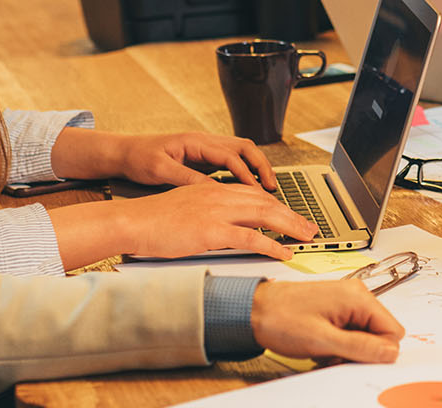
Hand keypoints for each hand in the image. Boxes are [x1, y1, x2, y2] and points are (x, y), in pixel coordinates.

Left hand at [48, 129, 276, 190]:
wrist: (123, 152)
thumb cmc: (138, 158)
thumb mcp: (161, 170)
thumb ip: (188, 179)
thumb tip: (213, 191)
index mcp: (196, 142)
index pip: (231, 155)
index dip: (247, 173)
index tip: (257, 191)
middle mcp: (204, 141)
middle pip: (245, 148)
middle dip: (261, 167)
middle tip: (272, 188)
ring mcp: (204, 149)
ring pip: (241, 153)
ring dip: (256, 169)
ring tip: (267, 188)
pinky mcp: (202, 158)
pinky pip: (231, 162)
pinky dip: (244, 173)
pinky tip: (248, 189)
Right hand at [52, 183, 315, 265]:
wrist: (133, 221)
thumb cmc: (152, 221)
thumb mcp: (185, 209)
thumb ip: (207, 213)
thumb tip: (223, 226)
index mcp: (212, 190)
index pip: (253, 193)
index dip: (276, 204)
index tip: (290, 215)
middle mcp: (218, 195)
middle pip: (265, 202)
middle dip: (291, 215)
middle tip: (309, 227)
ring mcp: (216, 211)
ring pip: (264, 215)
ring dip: (290, 227)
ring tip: (306, 237)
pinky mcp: (211, 230)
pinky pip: (250, 237)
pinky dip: (272, 244)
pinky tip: (284, 252)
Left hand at [249, 280, 403, 363]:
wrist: (254, 309)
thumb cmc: (280, 317)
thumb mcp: (322, 340)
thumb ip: (360, 347)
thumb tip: (389, 353)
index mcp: (358, 297)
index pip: (392, 331)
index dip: (378, 351)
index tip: (355, 358)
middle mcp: (355, 295)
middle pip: (379, 333)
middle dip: (361, 351)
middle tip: (335, 356)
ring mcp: (345, 301)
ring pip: (364, 335)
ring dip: (348, 350)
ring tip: (324, 350)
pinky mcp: (335, 308)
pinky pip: (351, 332)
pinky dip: (339, 344)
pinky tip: (321, 345)